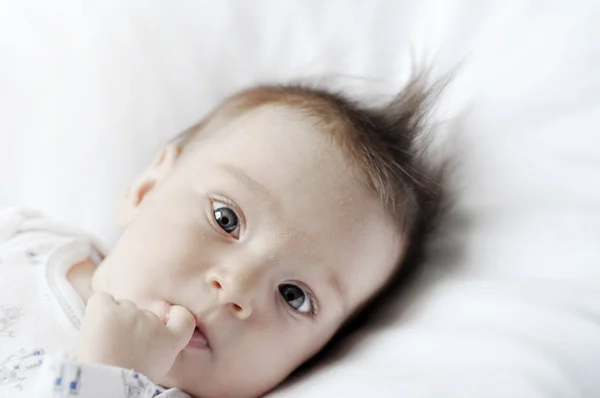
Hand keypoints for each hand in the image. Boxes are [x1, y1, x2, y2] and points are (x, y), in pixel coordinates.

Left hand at [75, 292, 195, 380]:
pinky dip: (99, 309)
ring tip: (106, 344)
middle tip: (123, 348)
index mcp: (171, 341)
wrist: (101, 387)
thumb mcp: (156, 368)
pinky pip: (103, 299)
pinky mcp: (107, 310)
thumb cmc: (127, 381)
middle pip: (146, 313)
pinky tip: (97, 328)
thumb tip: (157, 332)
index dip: (177, 316)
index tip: (169, 320)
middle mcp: (154, 322)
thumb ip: (162, 346)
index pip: (185, 318)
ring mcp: (130, 313)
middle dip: (134, 325)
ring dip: (116, 320)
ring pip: (123, 307)